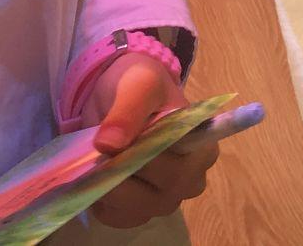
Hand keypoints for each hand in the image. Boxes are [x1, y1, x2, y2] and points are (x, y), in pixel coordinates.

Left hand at [78, 52, 216, 227]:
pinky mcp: (142, 212)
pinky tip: (100, 177)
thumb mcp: (138, 85)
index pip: (175, 166)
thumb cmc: (141, 86)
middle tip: (101, 149)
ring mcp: (167, 199)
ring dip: (109, 188)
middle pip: (157, 191)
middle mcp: (191, 179)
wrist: (125, 94)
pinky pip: (119, 218)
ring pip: (135, 209)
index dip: (142, 157)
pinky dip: (103, 201)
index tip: (116, 141)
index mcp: (203, 148)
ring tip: (100, 160)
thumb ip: (127, 110)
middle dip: (122, 171)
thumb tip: (109, 144)